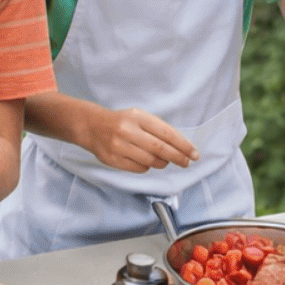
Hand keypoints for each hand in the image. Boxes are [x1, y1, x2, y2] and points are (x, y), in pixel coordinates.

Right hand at [83, 105, 197, 172]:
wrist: (90, 126)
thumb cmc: (121, 122)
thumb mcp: (139, 117)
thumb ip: (158, 129)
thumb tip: (182, 148)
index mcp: (137, 117)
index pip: (167, 133)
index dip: (184, 145)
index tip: (194, 154)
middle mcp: (126, 130)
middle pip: (160, 149)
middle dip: (178, 158)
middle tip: (186, 163)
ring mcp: (117, 146)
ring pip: (150, 161)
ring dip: (162, 163)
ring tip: (162, 160)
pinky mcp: (112, 159)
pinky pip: (139, 168)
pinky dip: (146, 166)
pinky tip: (144, 160)